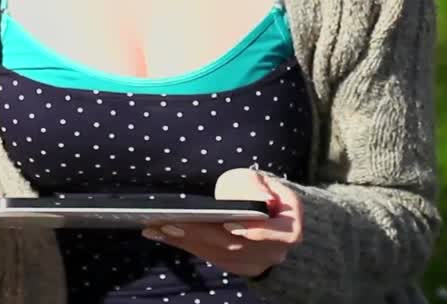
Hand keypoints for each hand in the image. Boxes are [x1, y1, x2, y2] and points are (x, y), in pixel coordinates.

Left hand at [140, 168, 303, 278]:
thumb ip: (257, 186)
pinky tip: (159, 233)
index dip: (257, 232)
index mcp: (289, 228)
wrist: (265, 214)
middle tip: (170, 222)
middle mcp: (274, 251)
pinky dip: (183, 244)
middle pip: (237, 246)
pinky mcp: (235, 266)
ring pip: (218, 254)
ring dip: (185, 240)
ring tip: (157, 227)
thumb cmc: (259, 190)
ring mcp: (254, 263)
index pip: (281, 235)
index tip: (229, 224)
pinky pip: (208, 256)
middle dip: (201, 233)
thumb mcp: (261, 180)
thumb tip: (260, 200)